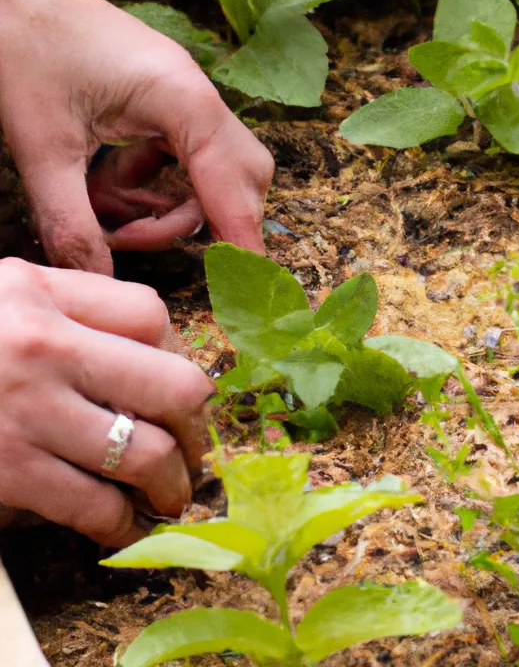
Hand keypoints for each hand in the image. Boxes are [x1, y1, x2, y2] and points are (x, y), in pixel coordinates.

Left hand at [0, 0, 273, 273]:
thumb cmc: (23, 47)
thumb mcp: (40, 147)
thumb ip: (70, 221)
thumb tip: (98, 281)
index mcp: (183, 102)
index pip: (231, 186)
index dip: (241, 240)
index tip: (248, 285)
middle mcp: (198, 97)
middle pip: (241, 177)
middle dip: (202, 221)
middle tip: (140, 242)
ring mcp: (186, 94)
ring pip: (213, 169)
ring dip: (169, 204)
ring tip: (107, 214)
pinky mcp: (166, 97)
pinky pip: (183, 154)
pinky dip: (153, 182)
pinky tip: (105, 185)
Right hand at [0, 258, 212, 546]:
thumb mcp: (1, 294)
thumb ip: (69, 304)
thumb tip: (149, 343)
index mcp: (40, 293)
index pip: (151, 315)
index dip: (175, 353)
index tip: (174, 388)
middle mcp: (42, 348)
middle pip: (173, 385)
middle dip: (198, 427)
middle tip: (197, 451)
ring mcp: (22, 414)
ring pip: (142, 453)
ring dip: (170, 484)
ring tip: (172, 495)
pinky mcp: (1, 473)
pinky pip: (89, 504)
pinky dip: (119, 522)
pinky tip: (122, 526)